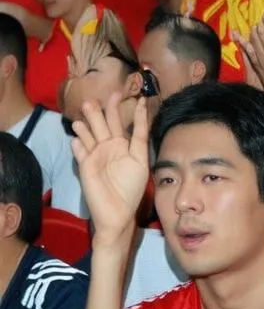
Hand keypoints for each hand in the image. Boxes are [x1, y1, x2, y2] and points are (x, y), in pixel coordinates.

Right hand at [70, 94, 149, 248]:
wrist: (117, 213)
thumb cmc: (131, 190)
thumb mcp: (141, 164)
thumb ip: (140, 144)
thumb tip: (139, 123)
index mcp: (127, 148)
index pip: (132, 128)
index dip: (136, 114)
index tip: (140, 99)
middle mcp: (111, 148)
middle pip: (108, 126)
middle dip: (104, 111)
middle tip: (104, 96)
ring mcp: (96, 155)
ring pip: (92, 134)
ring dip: (89, 122)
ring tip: (87, 107)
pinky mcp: (85, 166)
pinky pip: (81, 152)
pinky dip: (80, 145)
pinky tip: (77, 137)